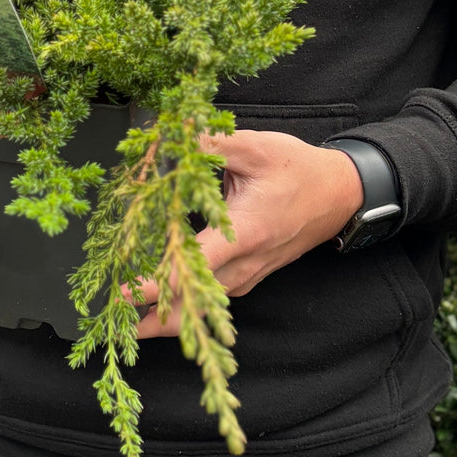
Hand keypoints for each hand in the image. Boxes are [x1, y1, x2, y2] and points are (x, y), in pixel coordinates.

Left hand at [135, 129, 362, 338]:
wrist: (340, 193)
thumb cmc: (299, 169)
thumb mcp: (256, 146)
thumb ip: (212, 142)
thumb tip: (171, 135)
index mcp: (244, 232)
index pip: (192, 266)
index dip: (156, 282)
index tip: (125, 292)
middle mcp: (245, 262)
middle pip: (195, 302)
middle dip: (154, 314)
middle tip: (116, 318)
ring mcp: (249, 272)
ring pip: (206, 306)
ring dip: (170, 316)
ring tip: (131, 320)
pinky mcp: (251, 272)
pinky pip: (217, 297)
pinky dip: (190, 306)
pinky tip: (166, 305)